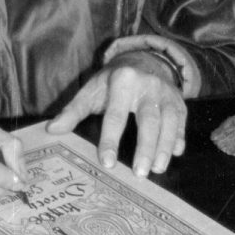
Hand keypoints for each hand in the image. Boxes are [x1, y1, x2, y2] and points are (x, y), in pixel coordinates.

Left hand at [47, 51, 186, 175]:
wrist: (143, 61)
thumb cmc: (112, 82)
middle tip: (139, 173)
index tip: (107, 163)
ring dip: (165, 147)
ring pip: (170, 121)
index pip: (116, 115)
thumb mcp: (91, 91)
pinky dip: (180, 138)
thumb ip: (73, 111)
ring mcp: (167, 93)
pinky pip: (182, 121)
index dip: (111, 140)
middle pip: (149, 119)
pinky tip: (176, 154)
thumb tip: (52, 130)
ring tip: (157, 170)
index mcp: (122, 81)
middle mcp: (148, 85)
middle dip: (145, 148)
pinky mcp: (179, 101)